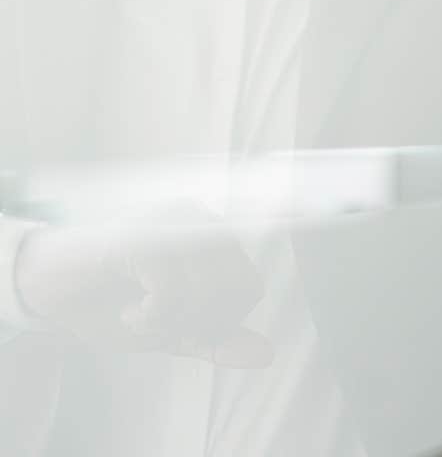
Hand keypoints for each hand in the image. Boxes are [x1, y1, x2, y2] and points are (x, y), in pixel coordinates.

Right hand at [15, 205, 274, 367]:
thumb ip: (216, 338)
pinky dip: (149, 317)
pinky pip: (172, 292)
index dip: (217, 320)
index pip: (250, 286)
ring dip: (172, 320)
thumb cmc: (108, 301)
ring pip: (211, 289)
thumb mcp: (170, 328)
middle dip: (198, 321)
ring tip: (138, 311)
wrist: (43, 287)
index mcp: (213, 234)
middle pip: (238, 289)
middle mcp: (199, 219)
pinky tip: (126, 309)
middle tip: (155, 319)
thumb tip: (265, 355)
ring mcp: (172, 222)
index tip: (174, 320)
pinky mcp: (144, 236)